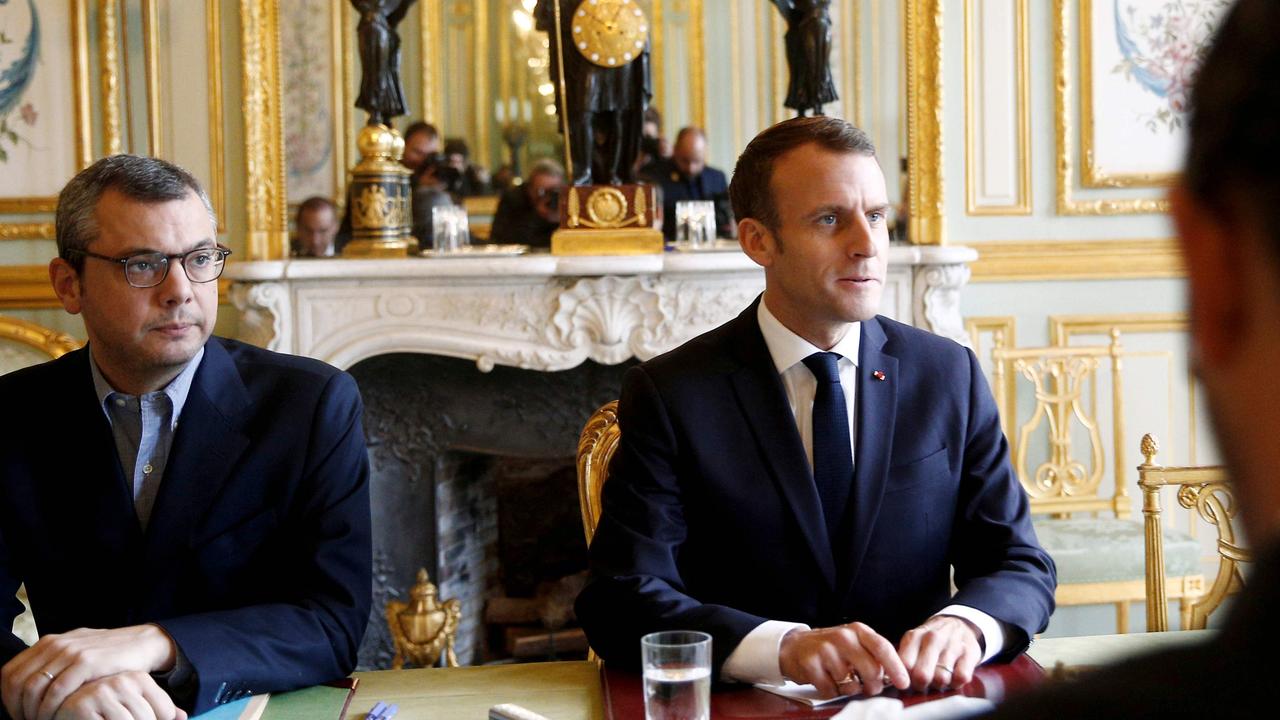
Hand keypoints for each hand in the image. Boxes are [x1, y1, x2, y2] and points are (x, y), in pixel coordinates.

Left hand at [1, 625, 176, 719]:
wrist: (143, 644)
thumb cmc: (109, 655)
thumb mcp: (76, 653)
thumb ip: (54, 664)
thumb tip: (29, 688)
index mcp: (48, 642)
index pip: (10, 674)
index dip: (9, 699)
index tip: (19, 716)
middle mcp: (55, 644)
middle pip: (18, 682)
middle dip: (20, 709)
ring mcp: (71, 651)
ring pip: (35, 687)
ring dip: (34, 711)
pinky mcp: (87, 662)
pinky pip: (58, 690)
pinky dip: (52, 708)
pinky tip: (58, 718)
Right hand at [778, 624, 908, 698]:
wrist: (795, 646)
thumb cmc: (831, 648)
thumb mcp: (855, 643)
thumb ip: (874, 655)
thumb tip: (896, 676)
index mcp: (858, 631)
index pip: (882, 647)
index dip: (896, 667)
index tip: (904, 683)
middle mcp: (842, 637)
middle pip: (870, 669)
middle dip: (874, 685)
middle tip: (869, 688)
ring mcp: (825, 649)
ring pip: (850, 683)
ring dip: (849, 689)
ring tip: (841, 679)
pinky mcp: (810, 663)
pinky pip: (830, 689)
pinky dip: (831, 691)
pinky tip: (827, 681)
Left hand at [896, 615, 981, 691]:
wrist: (958, 624)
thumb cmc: (930, 640)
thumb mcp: (912, 642)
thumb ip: (902, 659)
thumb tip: (890, 681)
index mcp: (914, 637)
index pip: (904, 666)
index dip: (904, 679)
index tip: (907, 681)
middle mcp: (932, 638)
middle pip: (922, 676)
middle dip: (921, 685)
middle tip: (923, 683)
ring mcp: (952, 645)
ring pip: (941, 679)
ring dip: (939, 684)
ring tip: (938, 678)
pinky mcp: (970, 653)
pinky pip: (961, 678)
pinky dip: (956, 682)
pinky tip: (953, 676)